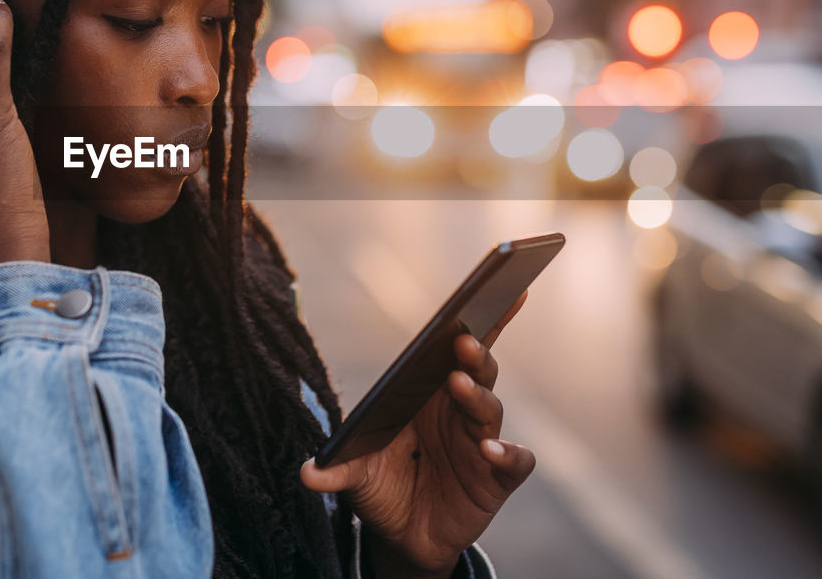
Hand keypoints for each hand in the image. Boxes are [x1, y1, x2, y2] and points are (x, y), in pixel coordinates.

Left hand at [301, 291, 535, 577]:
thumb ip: (336, 470)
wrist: (402, 536)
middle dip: (473, 354)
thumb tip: (306, 473)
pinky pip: (514, 461)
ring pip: (490, 408)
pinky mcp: (496, 478)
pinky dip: (508, 453)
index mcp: (428, 393)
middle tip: (462, 342)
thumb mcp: (354, 475)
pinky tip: (490, 450)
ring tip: (460, 386)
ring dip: (478, 396)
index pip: (457, 347)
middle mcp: (459, 410)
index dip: (480, 315)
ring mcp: (479, 442)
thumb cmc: (381, 487)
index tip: (492, 285)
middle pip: (478, 370)